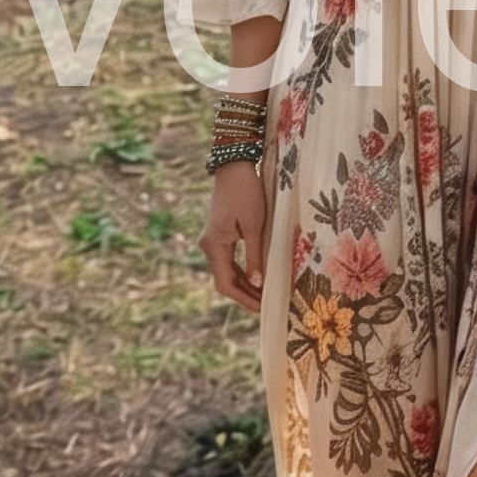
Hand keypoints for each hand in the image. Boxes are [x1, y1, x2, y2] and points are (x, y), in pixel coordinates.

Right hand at [201, 162, 266, 313]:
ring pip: (225, 272)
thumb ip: (254, 256)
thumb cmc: (247, 193)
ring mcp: (211, 241)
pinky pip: (227, 261)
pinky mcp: (217, 235)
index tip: (263, 309)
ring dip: (244, 284)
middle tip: (268, 305)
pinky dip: (240, 272)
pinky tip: (256, 278)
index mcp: (215, 246)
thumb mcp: (254, 226)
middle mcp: (208, 246)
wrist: (233, 167)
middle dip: (245, 295)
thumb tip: (258, 284)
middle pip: (224, 281)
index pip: (226, 284)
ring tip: (265, 295)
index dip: (244, 299)